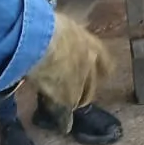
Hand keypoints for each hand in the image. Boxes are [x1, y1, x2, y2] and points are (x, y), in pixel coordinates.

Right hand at [24, 13, 115, 132]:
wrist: (38, 40)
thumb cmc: (44, 24)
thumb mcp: (60, 26)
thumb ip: (65, 37)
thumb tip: (58, 35)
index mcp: (91, 45)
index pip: (105, 63)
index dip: (100, 71)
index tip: (98, 77)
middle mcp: (90, 65)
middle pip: (93, 85)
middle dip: (86, 91)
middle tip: (77, 95)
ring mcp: (79, 82)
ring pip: (79, 98)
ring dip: (72, 101)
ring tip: (62, 105)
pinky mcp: (66, 96)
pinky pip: (64, 109)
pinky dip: (60, 115)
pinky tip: (59, 120)